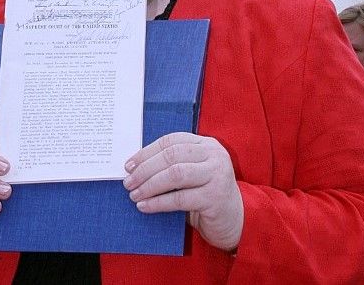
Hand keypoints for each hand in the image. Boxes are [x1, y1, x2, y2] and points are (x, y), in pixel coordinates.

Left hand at [123, 132, 242, 251]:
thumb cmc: (205, 195)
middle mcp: (214, 155)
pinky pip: (180, 198)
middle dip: (145, 169)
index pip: (171, 141)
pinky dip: (158, 202)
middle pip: (171, 155)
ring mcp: (217, 175)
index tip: (129, 165)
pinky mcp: (215, 197)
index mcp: (206, 144)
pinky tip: (145, 206)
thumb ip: (172, 165)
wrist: (235, 221)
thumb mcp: (192, 174)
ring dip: (150, 185)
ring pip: (175, 175)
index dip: (147, 152)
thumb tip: (134, 167)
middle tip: (128, 181)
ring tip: (134, 194)